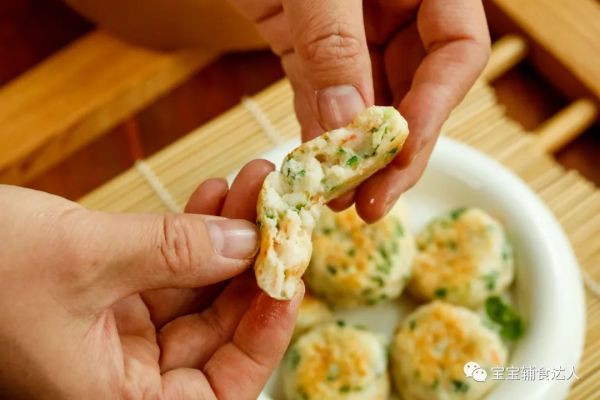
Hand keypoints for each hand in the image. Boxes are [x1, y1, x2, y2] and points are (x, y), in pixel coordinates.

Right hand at [0, 159, 301, 399]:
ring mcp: (116, 332)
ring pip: (196, 289)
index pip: (221, 386)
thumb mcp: (82, 259)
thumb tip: (248, 243)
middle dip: (250, 264)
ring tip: (254, 186)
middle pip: (216, 329)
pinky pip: (167, 266)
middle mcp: (122, 374)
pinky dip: (192, 231)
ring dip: (226, 236)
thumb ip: (172, 252)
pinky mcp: (107, 294)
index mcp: (115, 399)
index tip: (291, 276)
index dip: (263, 333)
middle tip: (278, 209)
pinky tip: (216, 195)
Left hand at [229, 0, 489, 220]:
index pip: (458, 52)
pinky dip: (317, 132)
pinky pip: (322, 94)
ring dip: (354, 154)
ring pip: (367, 101)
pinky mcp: (308, 43)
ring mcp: (352, 30)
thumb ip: (333, 42)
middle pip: (415, 89)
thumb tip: (345, 127)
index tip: (400, 155)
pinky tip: (313, 168)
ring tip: (338, 199)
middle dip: (393, 149)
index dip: (435, 109)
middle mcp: (396, 9)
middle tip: (371, 201)